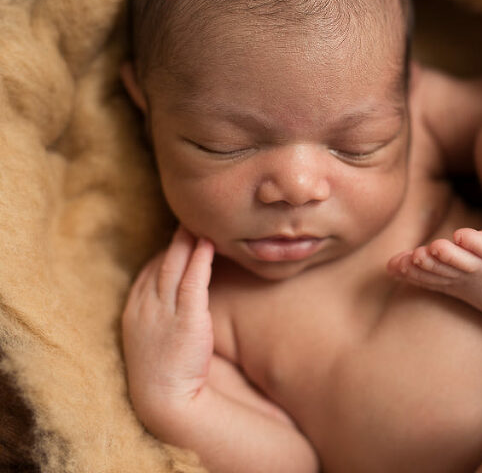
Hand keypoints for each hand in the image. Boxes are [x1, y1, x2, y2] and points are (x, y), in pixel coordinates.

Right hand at [121, 225, 215, 428]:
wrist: (165, 400)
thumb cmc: (165, 373)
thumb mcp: (154, 339)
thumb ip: (160, 315)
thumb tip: (178, 301)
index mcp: (134, 310)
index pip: (148, 271)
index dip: (164, 253)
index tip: (178, 239)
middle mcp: (145, 306)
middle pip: (161, 263)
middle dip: (175, 241)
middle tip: (189, 220)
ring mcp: (163, 311)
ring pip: (174, 267)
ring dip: (187, 243)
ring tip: (200, 224)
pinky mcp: (186, 319)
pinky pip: (192, 282)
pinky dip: (200, 261)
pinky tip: (209, 246)